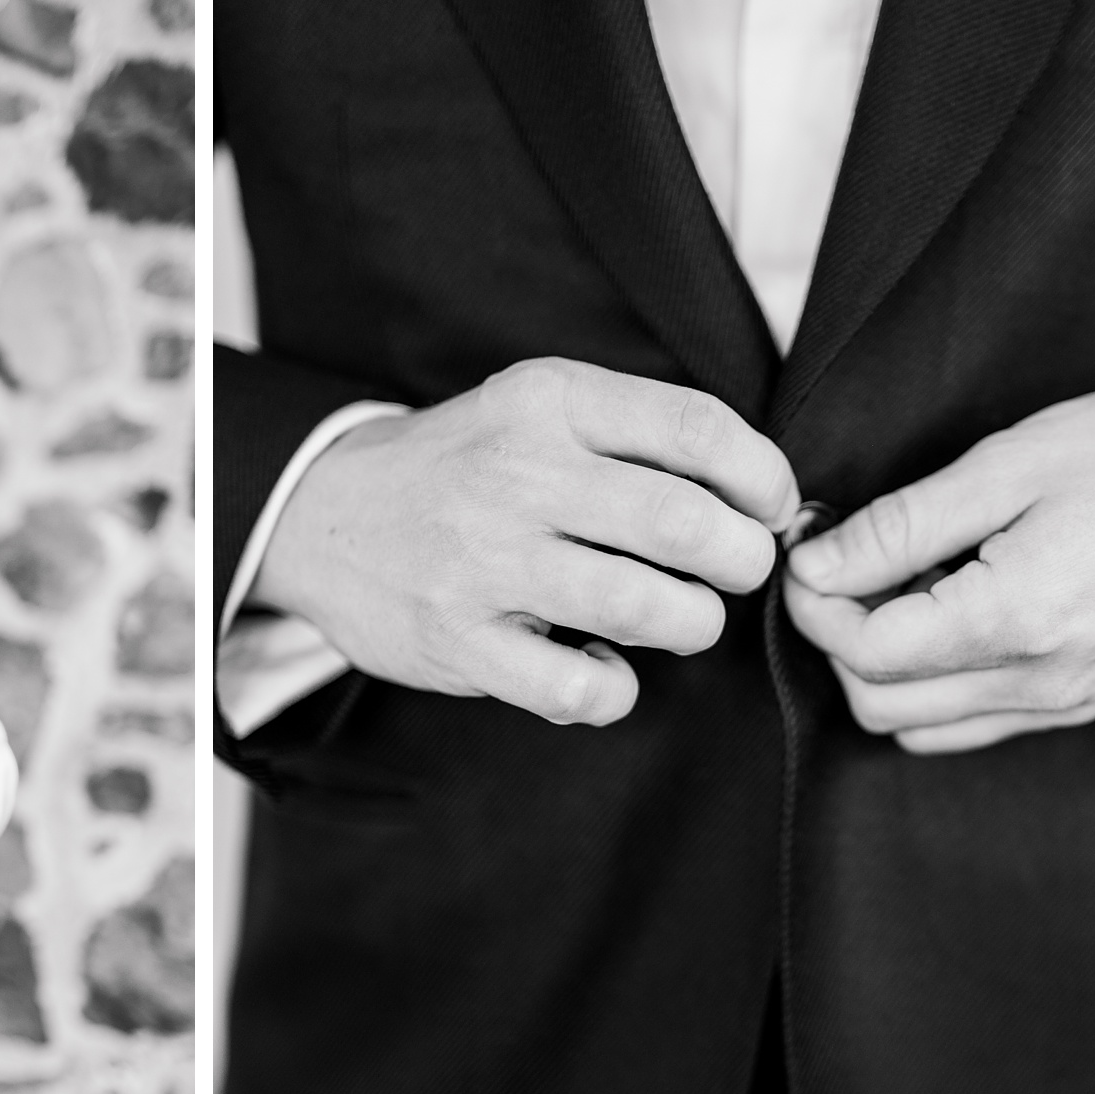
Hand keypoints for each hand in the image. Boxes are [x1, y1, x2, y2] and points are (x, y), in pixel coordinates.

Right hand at [252, 358, 800, 726]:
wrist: (322, 516)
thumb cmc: (463, 467)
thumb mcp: (535, 409)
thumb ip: (637, 435)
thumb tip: (768, 496)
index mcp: (544, 403)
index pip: (696, 429)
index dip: (763, 477)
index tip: (772, 507)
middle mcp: (515, 475)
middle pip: (684, 524)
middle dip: (743, 560)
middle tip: (739, 570)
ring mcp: (483, 563)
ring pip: (646, 608)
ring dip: (695, 624)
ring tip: (685, 620)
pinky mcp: (459, 642)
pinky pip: (581, 690)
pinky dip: (616, 689)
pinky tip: (603, 668)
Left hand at [782, 379, 1094, 753]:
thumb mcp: (1010, 463)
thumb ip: (900, 525)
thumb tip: (812, 562)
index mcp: (1022, 617)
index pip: (864, 650)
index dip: (814, 600)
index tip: (812, 545)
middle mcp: (1044, 682)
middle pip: (876, 701)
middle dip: (838, 634)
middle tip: (846, 560)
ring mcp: (1067, 703)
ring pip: (915, 725)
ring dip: (882, 664)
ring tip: (904, 582)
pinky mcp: (1081, 703)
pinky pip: (969, 722)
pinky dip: (932, 681)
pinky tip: (949, 610)